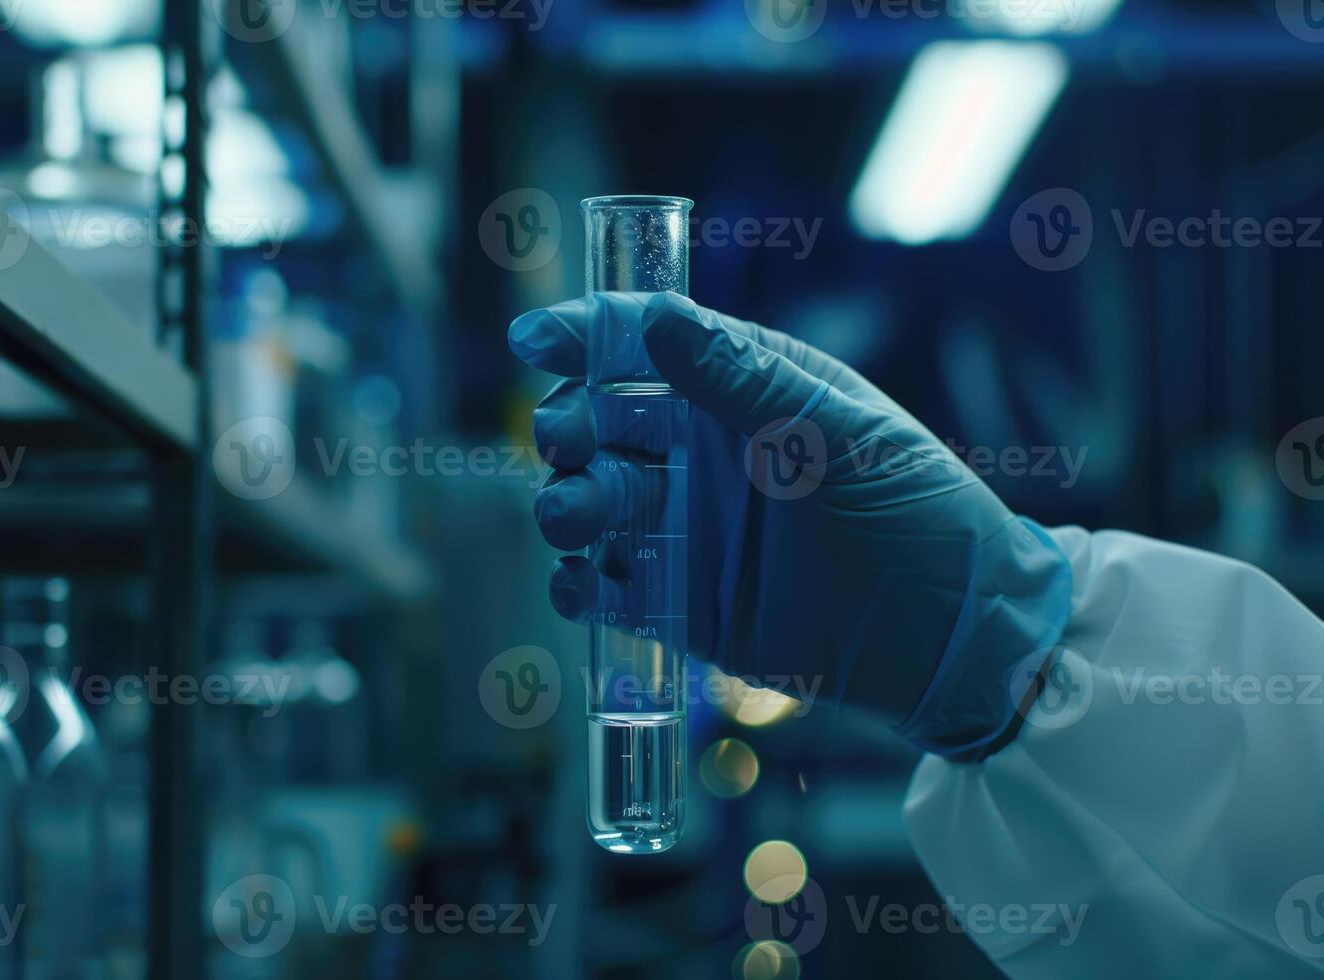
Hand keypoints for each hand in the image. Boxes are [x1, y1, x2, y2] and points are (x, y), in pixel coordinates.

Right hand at [509, 292, 1071, 753]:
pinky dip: (578, 583)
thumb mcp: (842, 437)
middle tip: (570, 440)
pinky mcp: (681, 604)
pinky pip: (605, 586)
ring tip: (577, 521)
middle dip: (566, 424)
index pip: (645, 344)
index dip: (583, 334)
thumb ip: (745, 382)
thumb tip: (657, 318)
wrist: (957, 641)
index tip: (535, 341)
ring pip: (588, 501)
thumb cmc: (922, 517)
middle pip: (598, 422)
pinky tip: (583, 583)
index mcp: (744, 389)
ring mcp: (688, 529)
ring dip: (565, 503)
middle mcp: (702, 452)